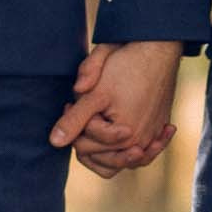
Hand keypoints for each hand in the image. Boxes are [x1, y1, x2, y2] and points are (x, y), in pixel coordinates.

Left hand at [49, 41, 182, 178]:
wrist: (158, 50)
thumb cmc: (126, 66)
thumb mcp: (94, 94)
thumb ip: (74, 119)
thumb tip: (53, 142)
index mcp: (123, 137)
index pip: (83, 146)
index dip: (74, 123)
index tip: (75, 101)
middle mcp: (141, 144)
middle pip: (100, 156)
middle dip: (88, 134)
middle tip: (88, 107)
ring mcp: (151, 139)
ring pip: (120, 161)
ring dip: (106, 149)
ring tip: (98, 122)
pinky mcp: (158, 131)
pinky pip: (141, 154)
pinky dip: (129, 149)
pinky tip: (123, 132)